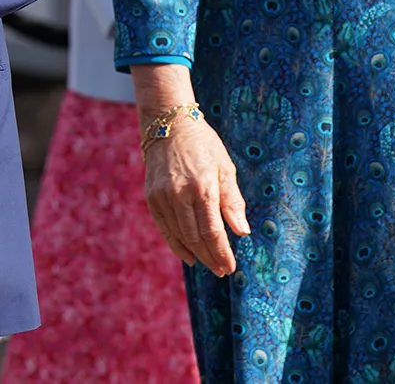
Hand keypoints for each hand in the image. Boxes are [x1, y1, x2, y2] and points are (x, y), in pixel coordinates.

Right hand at [132, 65, 247, 277]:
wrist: (169, 125)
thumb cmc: (203, 146)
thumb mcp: (225, 168)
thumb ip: (233, 202)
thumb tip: (242, 232)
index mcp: (203, 187)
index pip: (213, 232)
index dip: (222, 253)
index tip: (230, 267)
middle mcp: (180, 194)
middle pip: (196, 238)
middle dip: (210, 257)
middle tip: (221, 270)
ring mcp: (163, 197)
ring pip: (180, 236)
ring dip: (195, 254)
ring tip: (208, 264)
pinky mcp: (152, 197)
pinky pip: (165, 228)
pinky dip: (176, 245)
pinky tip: (187, 255)